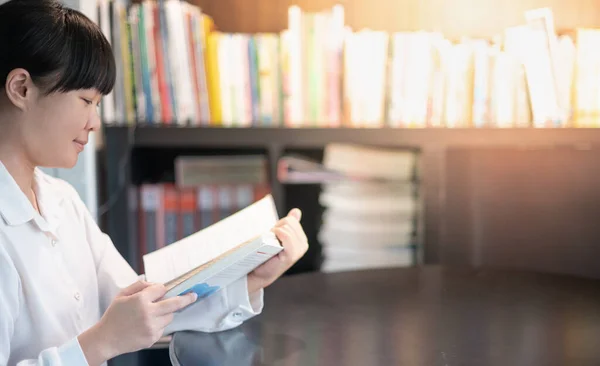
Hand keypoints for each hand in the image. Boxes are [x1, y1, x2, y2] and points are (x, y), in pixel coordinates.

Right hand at [78, 281, 196, 364]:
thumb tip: (156, 284)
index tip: (165, 290)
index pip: (161, 289)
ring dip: (166, 313)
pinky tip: (145, 325)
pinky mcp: (153, 338)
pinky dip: (159, 324)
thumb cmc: (114, 315)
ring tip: (150, 315)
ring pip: (170, 316)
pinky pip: (163, 328)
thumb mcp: (122, 294)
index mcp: (140, 300)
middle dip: (187, 298)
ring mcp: (152, 327)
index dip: (161, 289)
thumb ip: (140, 285)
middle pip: (175, 303)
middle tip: (194, 295)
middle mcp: (148, 313)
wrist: (106, 339)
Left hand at [247, 208, 308, 293]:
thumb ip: (290, 224)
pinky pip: (286, 236)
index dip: (279, 225)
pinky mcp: (291, 255)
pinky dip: (278, 235)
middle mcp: (303, 244)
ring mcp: (299, 250)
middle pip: (289, 222)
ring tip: (271, 244)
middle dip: (277, 228)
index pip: (292, 220)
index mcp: (302, 239)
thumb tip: (297, 211)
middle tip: (271, 241)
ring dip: (275, 233)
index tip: (274, 236)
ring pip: (287, 228)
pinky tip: (273, 242)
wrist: (260, 271)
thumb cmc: (269, 253)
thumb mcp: (280, 235)